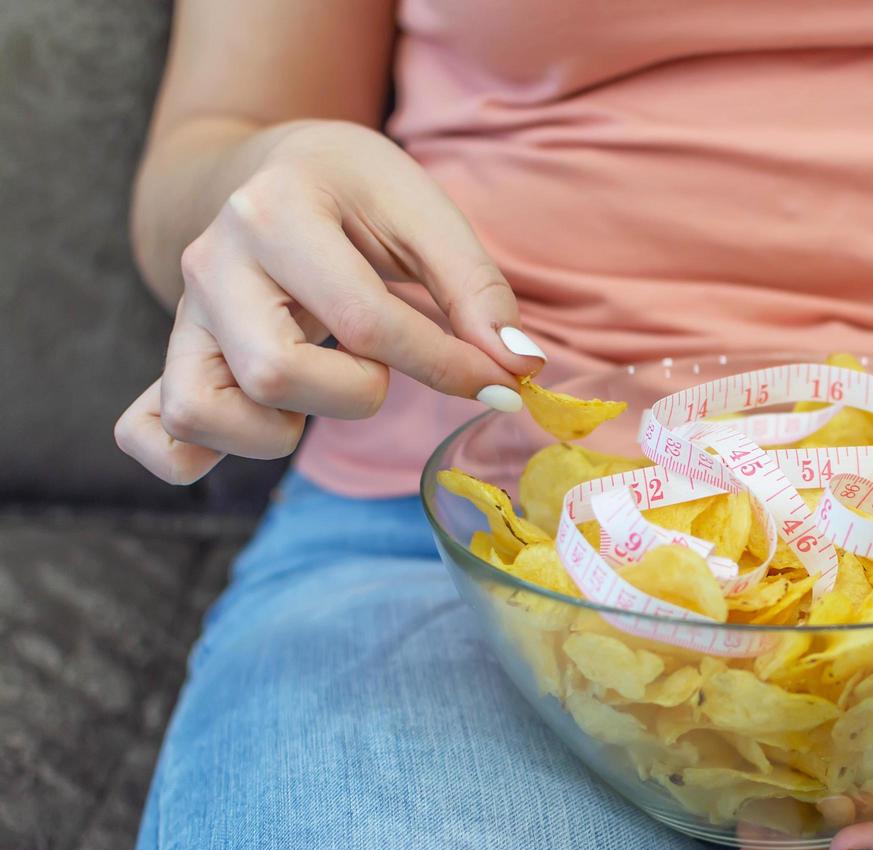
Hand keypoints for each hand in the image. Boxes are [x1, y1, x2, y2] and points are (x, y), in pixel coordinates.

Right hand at [115, 120, 545, 484]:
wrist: (272, 169)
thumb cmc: (358, 194)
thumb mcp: (424, 212)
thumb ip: (476, 290)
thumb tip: (518, 368)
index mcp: (276, 211)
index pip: (365, 321)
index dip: (447, 366)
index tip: (498, 382)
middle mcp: (212, 262)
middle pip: (273, 374)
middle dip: (356, 393)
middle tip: (378, 364)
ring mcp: (183, 316)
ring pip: (203, 411)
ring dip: (279, 430)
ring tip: (321, 388)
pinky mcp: (173, 358)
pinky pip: (152, 432)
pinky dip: (198, 455)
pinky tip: (261, 429)